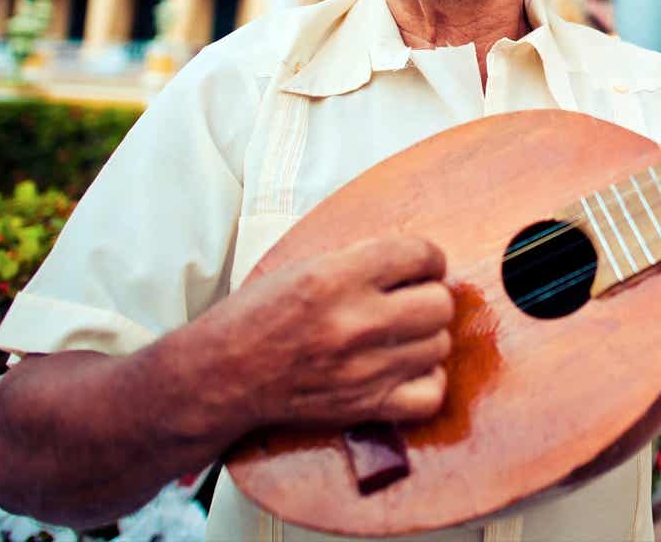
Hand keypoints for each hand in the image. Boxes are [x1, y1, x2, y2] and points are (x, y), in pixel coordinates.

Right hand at [202, 235, 453, 430]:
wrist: (220, 376)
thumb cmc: (258, 316)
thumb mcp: (304, 266)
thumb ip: (361, 260)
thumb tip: (417, 260)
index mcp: (336, 276)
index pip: (421, 254)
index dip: (427, 259)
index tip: (420, 268)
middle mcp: (355, 321)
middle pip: (440, 304)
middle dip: (429, 298)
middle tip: (409, 303)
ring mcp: (364, 368)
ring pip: (439, 346)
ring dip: (426, 340)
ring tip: (401, 338)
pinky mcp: (364, 406)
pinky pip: (430, 395)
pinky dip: (426, 383)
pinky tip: (406, 371)